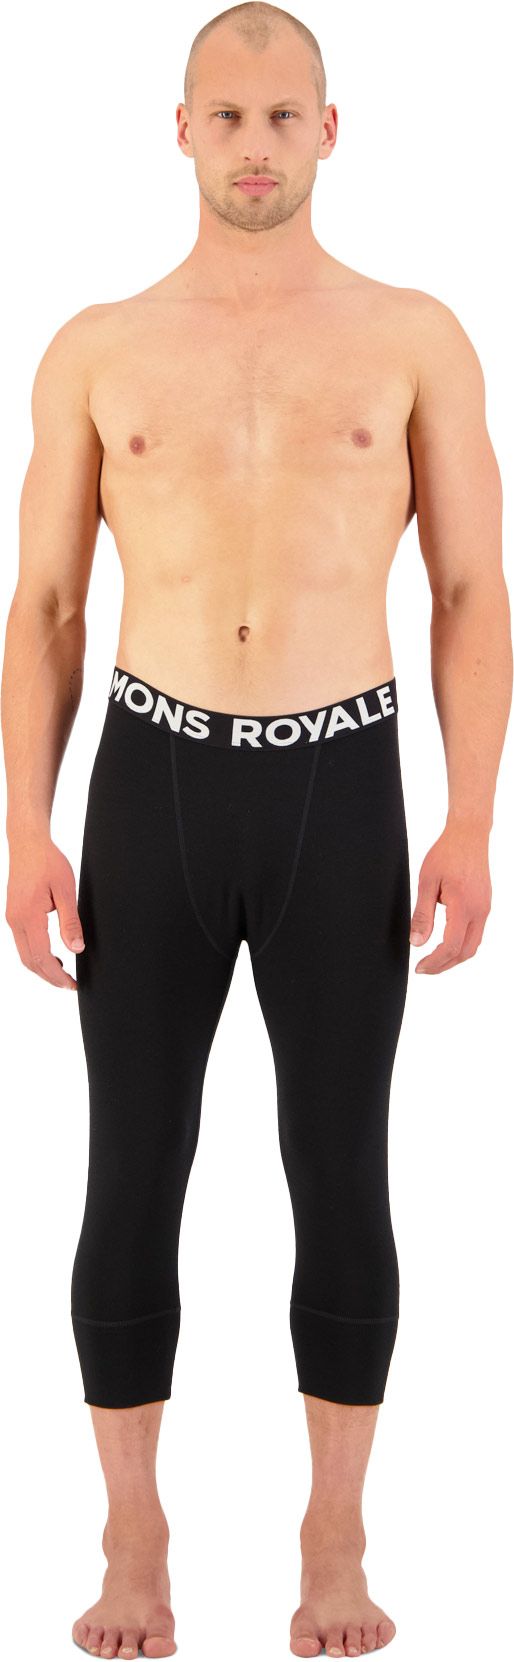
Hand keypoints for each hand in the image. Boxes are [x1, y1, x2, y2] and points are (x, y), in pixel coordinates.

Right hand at [5, 832, 84, 988]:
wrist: (27, 842)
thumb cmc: (47, 861)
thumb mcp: (66, 891)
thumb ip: (70, 922)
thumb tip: (76, 948)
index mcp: (28, 917)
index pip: (41, 958)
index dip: (57, 976)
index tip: (72, 985)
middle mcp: (15, 920)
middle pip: (29, 961)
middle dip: (49, 977)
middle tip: (70, 984)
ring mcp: (12, 917)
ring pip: (24, 954)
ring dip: (42, 967)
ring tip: (63, 973)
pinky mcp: (14, 913)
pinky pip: (23, 942)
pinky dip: (36, 954)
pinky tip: (51, 955)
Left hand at [409, 821, 491, 973]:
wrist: (469, 835)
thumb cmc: (446, 854)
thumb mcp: (427, 883)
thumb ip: (422, 915)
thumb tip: (417, 942)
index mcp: (464, 907)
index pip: (451, 947)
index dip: (434, 962)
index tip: (419, 968)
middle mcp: (480, 911)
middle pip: (466, 952)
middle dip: (445, 965)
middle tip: (425, 968)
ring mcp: (485, 908)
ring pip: (473, 944)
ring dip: (454, 956)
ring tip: (434, 958)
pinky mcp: (485, 904)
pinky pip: (476, 932)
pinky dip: (462, 943)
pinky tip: (446, 941)